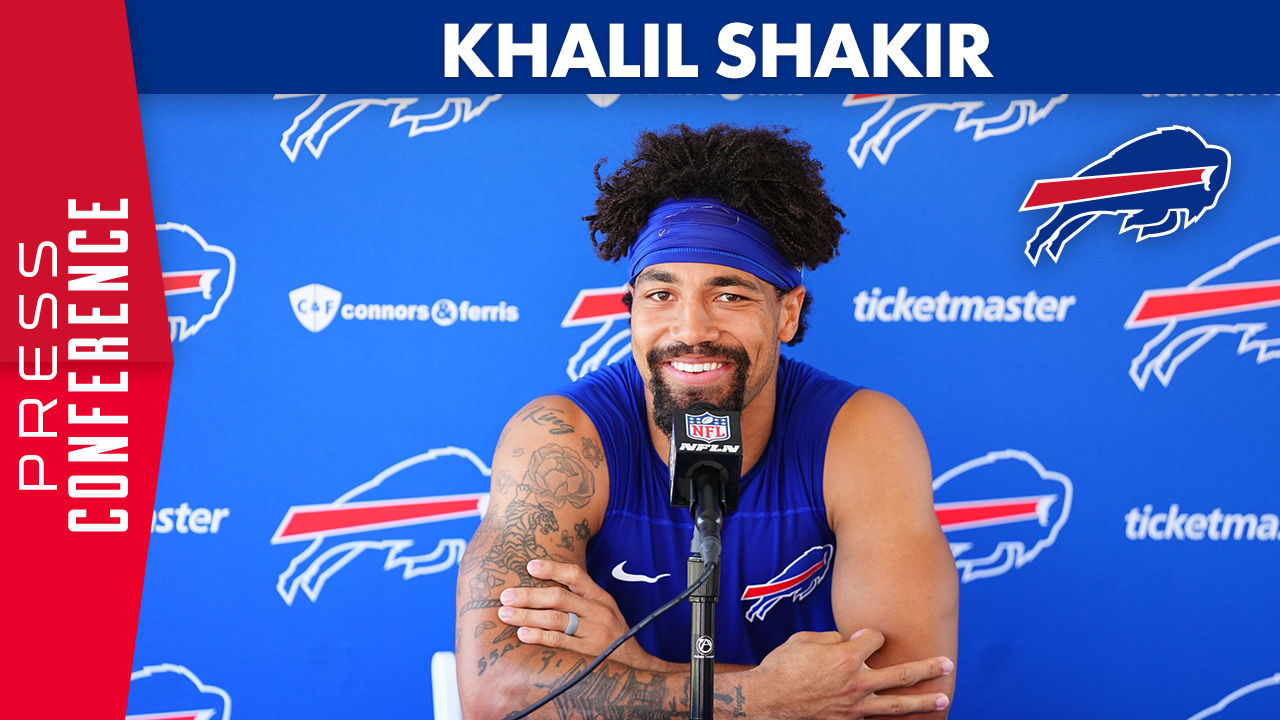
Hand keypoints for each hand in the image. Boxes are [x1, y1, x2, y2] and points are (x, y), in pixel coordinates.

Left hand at [498, 559, 670, 670]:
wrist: (635, 664)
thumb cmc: (610, 633)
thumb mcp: (603, 609)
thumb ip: (579, 598)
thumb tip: (541, 588)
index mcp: (600, 597)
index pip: (575, 575)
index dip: (552, 569)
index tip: (529, 566)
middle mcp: (598, 611)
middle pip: (559, 598)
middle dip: (529, 596)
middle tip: (506, 596)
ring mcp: (594, 632)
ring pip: (556, 619)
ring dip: (527, 615)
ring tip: (505, 614)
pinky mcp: (588, 653)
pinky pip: (560, 641)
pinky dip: (539, 637)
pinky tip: (522, 634)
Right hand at [751, 628, 952, 718]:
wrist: (766, 701)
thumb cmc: (781, 667)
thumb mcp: (803, 641)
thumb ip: (831, 638)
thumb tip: (845, 642)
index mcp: (846, 656)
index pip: (875, 639)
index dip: (871, 634)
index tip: (864, 636)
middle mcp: (856, 681)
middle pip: (900, 673)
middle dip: (927, 668)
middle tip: (948, 664)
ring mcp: (854, 705)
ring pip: (896, 704)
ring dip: (922, 702)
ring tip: (943, 699)